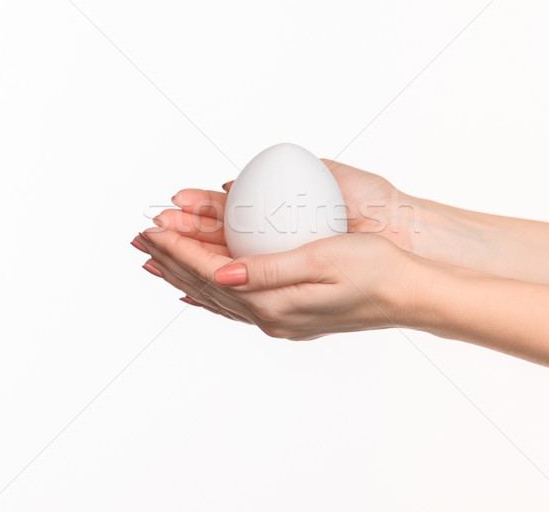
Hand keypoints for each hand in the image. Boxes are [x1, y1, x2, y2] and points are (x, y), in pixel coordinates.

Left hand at [132, 228, 419, 339]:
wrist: (408, 293)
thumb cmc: (374, 271)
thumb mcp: (324, 262)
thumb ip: (269, 270)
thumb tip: (222, 273)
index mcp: (274, 302)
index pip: (212, 272)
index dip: (179, 249)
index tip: (151, 229)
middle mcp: (270, 316)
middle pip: (207, 286)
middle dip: (171, 261)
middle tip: (140, 240)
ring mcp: (279, 318)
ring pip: (217, 295)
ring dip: (185, 275)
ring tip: (157, 261)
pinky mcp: (289, 313)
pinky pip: (237, 303)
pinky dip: (211, 292)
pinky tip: (202, 289)